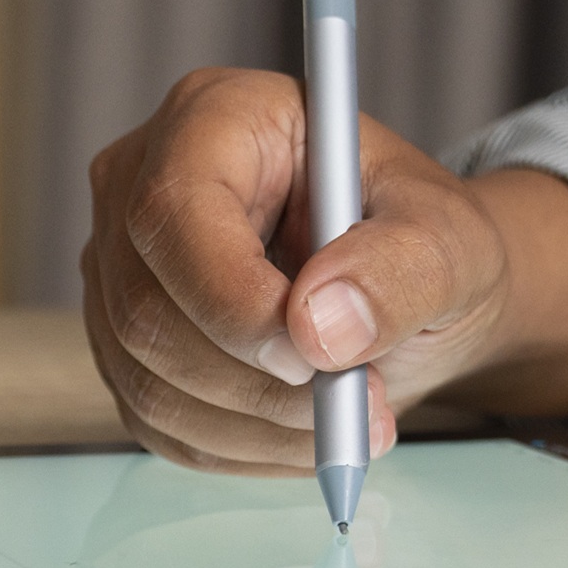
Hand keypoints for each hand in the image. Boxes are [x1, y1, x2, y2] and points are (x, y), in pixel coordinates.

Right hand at [80, 68, 567, 474]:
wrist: (410, 291)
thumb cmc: (422, 242)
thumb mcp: (449, 242)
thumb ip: (401, 270)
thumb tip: (322, 328)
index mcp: (213, 119)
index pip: (173, 213)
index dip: (233, 301)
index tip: (318, 358)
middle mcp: (140, 186)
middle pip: (146, 311)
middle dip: (259, 380)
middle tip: (361, 402)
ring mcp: (118, 272)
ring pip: (148, 380)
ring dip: (259, 424)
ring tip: (351, 413)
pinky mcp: (123, 349)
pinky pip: (158, 425)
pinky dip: (243, 448)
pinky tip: (306, 429)